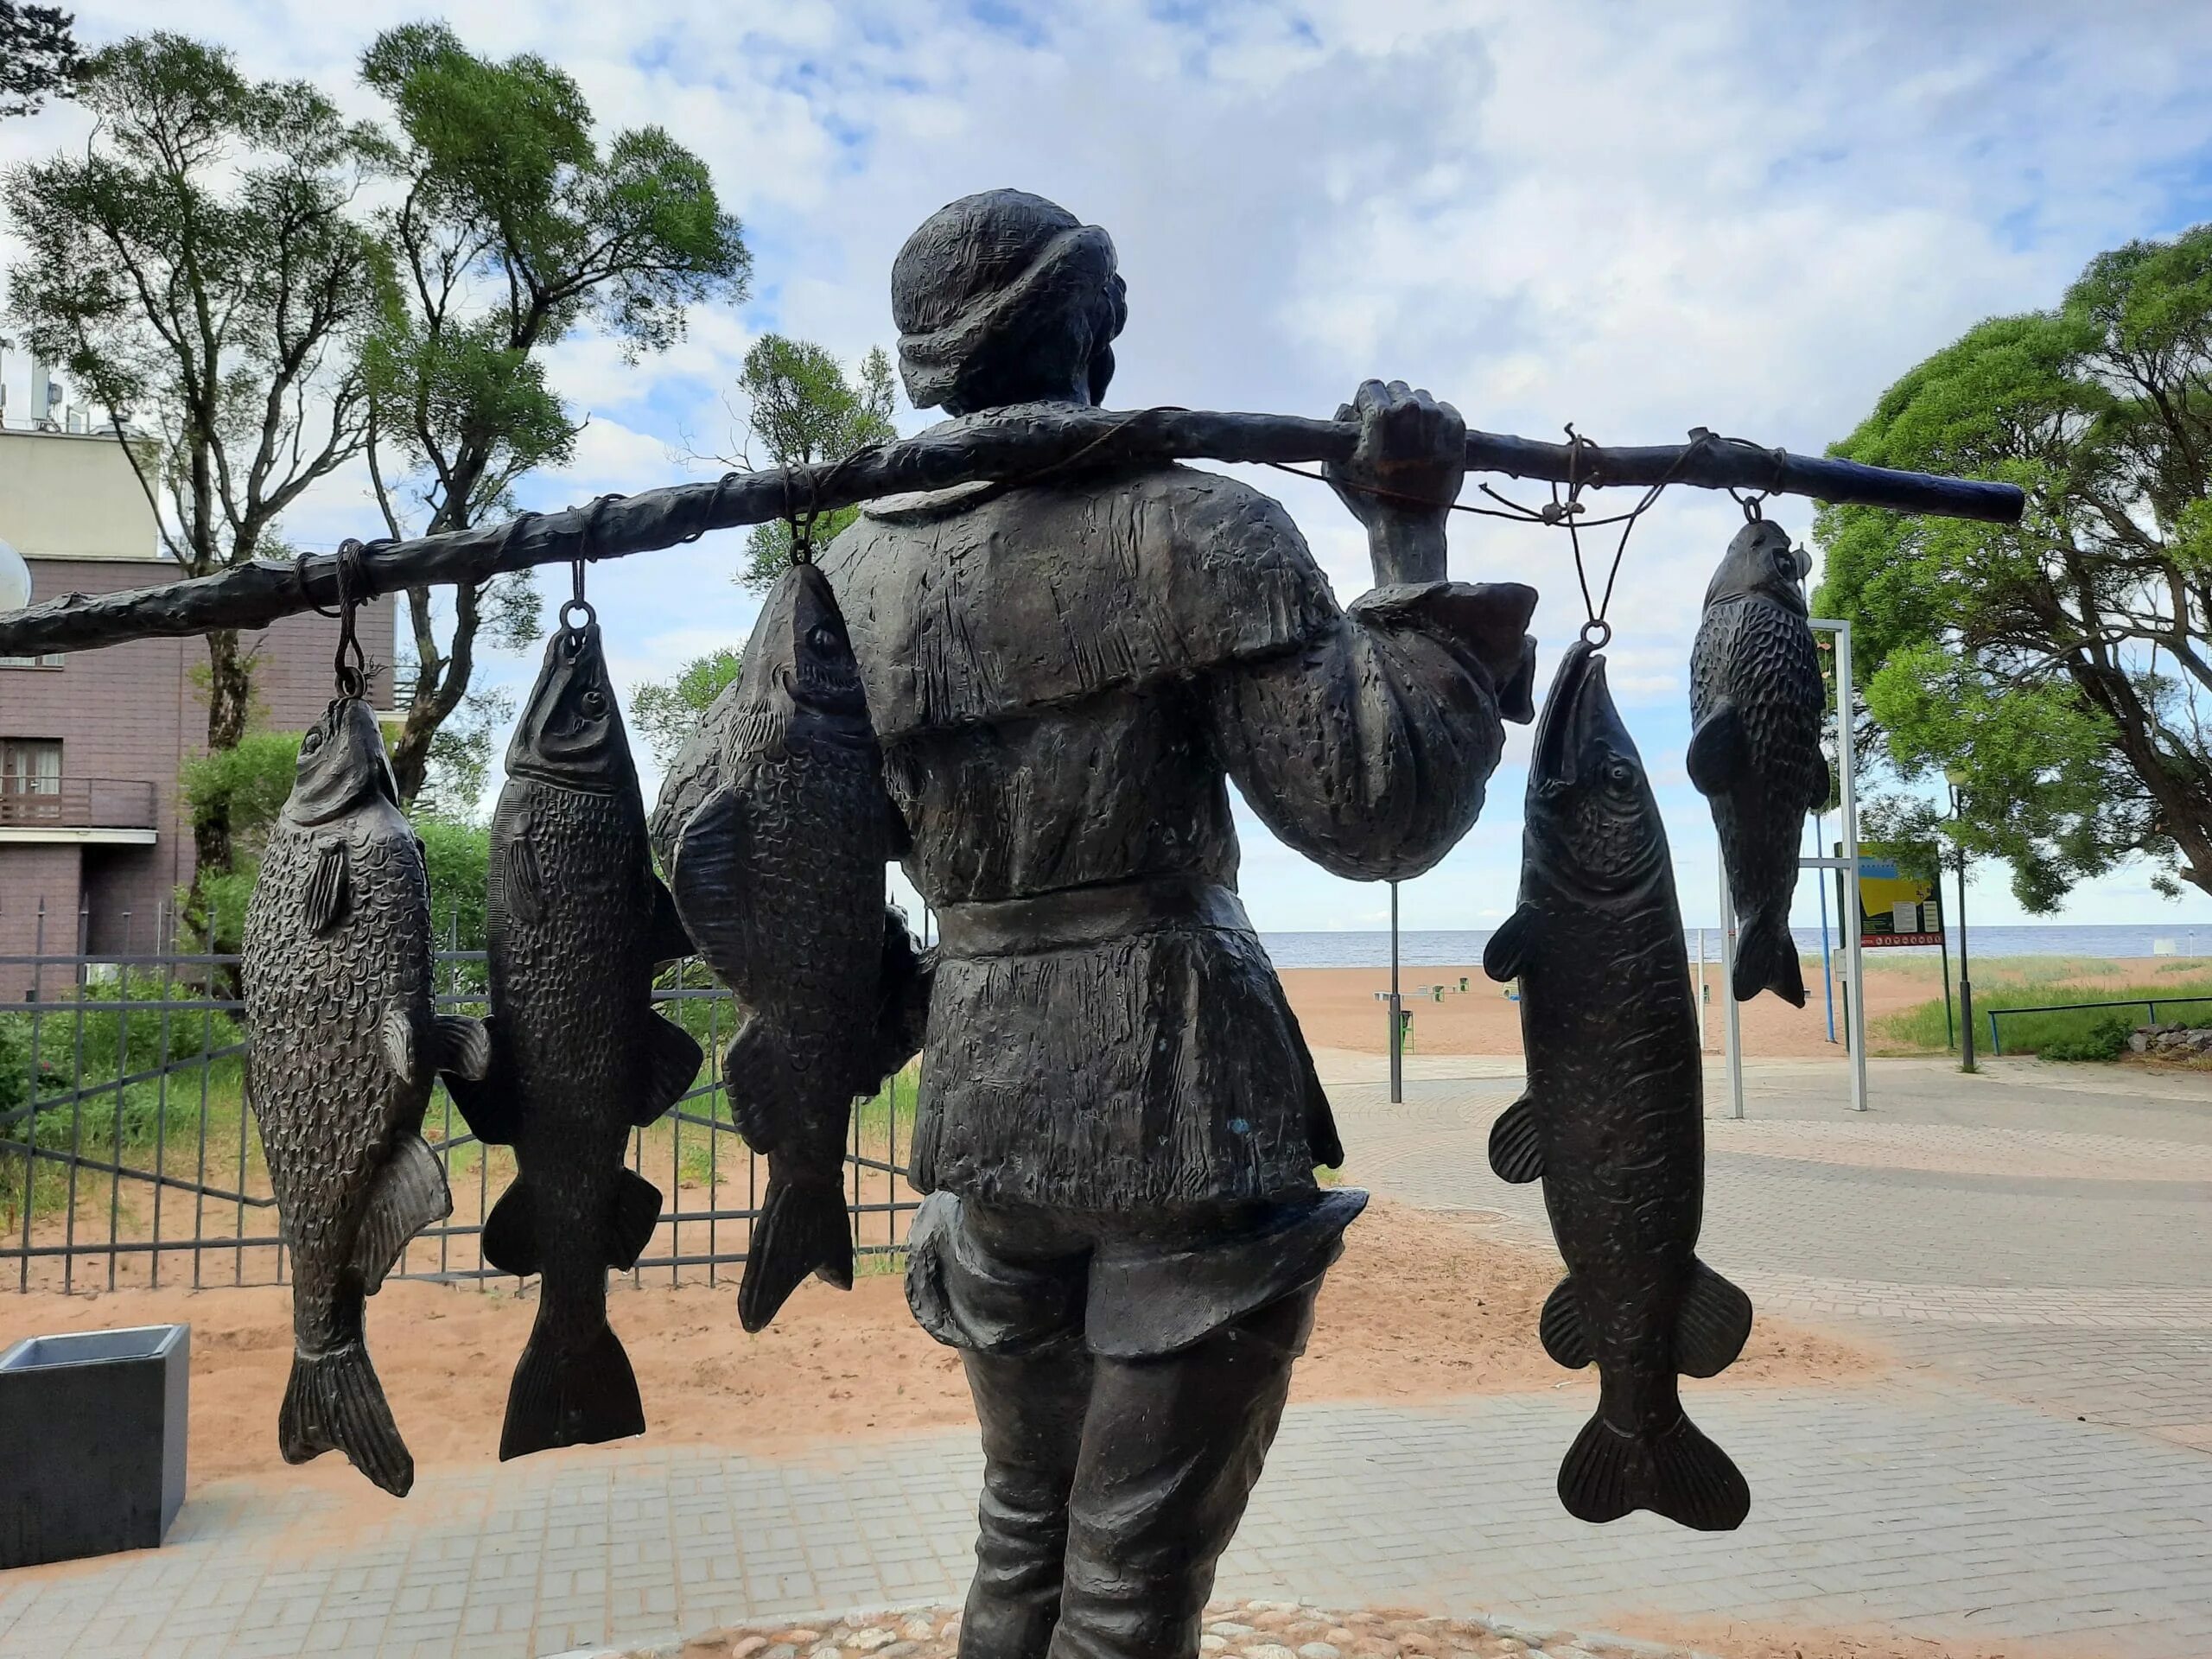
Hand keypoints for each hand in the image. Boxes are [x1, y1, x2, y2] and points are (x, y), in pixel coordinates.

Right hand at [1325, 379, 1464, 584]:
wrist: (1411, 524)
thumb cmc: (1370, 498)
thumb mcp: (1336, 466)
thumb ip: (1335, 428)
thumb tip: (1347, 407)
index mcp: (1381, 414)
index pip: (1372, 387)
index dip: (1367, 405)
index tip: (1369, 422)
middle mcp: (1411, 409)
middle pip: (1398, 389)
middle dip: (1392, 407)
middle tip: (1391, 435)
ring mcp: (1438, 417)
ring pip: (1422, 399)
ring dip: (1415, 415)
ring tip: (1411, 442)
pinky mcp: (1458, 427)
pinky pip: (1444, 409)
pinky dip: (1436, 422)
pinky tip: (1428, 445)